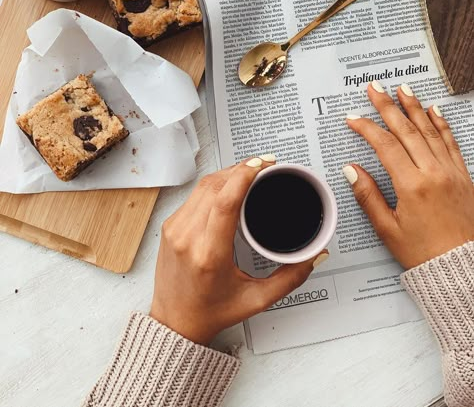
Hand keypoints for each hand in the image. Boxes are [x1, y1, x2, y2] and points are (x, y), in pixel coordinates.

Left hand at [150, 157, 326, 344]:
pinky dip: (214, 184)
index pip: (225, 202)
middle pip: (215, 186)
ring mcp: (174, 229)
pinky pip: (193, 194)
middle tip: (265, 164)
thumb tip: (316, 255)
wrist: (174, 323)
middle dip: (241, 168)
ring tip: (250, 170)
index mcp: (209, 255)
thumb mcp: (257, 299)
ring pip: (202, 186)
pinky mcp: (169, 226)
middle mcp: (187, 238)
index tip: (263, 164)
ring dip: (227, 173)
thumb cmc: (212, 312)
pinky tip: (229, 184)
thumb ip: (291, 277)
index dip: (244, 175)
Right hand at [344, 82, 473, 269]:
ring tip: (402, 89)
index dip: (366, 128)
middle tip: (375, 88)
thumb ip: (368, 196)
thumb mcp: (388, 229)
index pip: (385, 146)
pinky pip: (451, 142)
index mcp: (412, 186)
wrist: (464, 267)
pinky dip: (442, 124)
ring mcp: (451, 172)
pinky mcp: (463, 176)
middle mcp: (434, 173)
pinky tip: (434, 110)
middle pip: (407, 130)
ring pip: (430, 130)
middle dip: (388, 106)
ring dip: (414, 107)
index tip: (352, 118)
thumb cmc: (425, 253)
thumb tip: (351, 170)